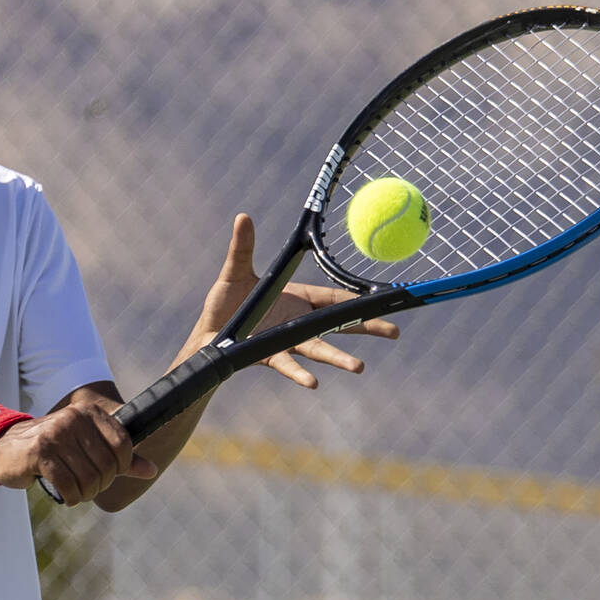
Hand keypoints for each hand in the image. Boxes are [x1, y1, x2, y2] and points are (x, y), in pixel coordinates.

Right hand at [0, 399, 156, 505]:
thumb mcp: (87, 446)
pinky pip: (68, 486)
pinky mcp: (40, 453)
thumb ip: (121, 457)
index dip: (122, 467)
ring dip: (86, 494)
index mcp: (90, 412)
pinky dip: (71, 498)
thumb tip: (151, 470)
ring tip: (77, 492)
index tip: (109, 474)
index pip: (123, 444)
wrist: (6, 447)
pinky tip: (66, 495)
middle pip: (107, 466)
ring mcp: (56, 434)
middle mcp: (74, 418)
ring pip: (89, 479)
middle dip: (101, 484)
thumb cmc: (53, 448)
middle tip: (89, 487)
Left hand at [188, 213, 399, 387]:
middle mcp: (296, 322)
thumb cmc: (224, 302)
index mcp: (296, 298)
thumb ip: (242, 248)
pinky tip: (313, 382)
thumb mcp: (235, 271)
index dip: (356, 300)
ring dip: (338, 358)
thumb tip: (242, 216)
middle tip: (394, 331)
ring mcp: (285, 341)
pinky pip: (287, 365)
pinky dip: (299, 374)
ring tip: (359, 367)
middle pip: (338, 324)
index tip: (381, 302)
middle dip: (366, 327)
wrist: (206, 335)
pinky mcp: (269, 356)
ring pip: (318, 348)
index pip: (333, 298)